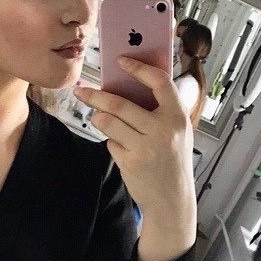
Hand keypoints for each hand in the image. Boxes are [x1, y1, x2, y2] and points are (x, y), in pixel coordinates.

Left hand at [75, 57, 196, 230]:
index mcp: (178, 117)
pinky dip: (111, 142)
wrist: (172, 198)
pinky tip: (121, 147)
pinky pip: (111, 142)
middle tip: (81, 91)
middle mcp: (162, 130)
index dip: (139, 69)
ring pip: (108, 122)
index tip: (121, 61)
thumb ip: (162, 111)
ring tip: (98, 118)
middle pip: (120, 104)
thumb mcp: (178, 132)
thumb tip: (130, 86)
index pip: (159, 83)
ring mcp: (145, 147)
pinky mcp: (130, 162)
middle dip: (96, 96)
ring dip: (98, 118)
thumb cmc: (173, 161)